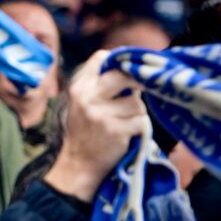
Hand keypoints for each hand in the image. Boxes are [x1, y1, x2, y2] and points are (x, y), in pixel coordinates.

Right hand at [43, 50, 148, 202]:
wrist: (79, 162)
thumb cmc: (86, 130)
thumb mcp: (82, 102)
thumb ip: (99, 85)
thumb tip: (130, 68)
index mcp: (80, 87)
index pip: (101, 58)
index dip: (119, 61)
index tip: (129, 69)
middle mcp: (88, 98)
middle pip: (123, 76)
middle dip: (137, 82)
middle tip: (142, 89)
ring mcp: (101, 115)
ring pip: (137, 103)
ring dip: (137, 112)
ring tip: (126, 121)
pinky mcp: (115, 131)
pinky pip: (141, 121)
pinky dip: (139, 127)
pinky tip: (128, 133)